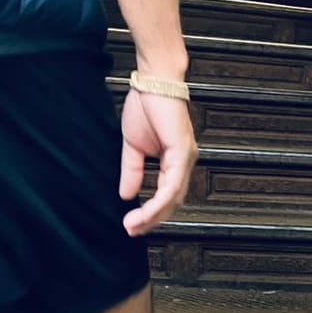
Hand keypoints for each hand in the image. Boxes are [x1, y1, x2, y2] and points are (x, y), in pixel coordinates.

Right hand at [119, 89, 197, 236]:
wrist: (153, 82)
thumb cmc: (147, 106)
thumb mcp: (133, 147)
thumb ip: (132, 171)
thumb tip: (126, 195)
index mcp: (174, 162)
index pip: (165, 196)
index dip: (149, 213)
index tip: (131, 225)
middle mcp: (184, 163)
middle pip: (171, 203)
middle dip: (151, 220)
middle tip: (131, 230)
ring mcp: (185, 158)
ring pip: (172, 198)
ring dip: (153, 216)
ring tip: (134, 225)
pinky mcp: (182, 152)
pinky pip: (171, 184)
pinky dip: (158, 201)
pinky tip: (145, 211)